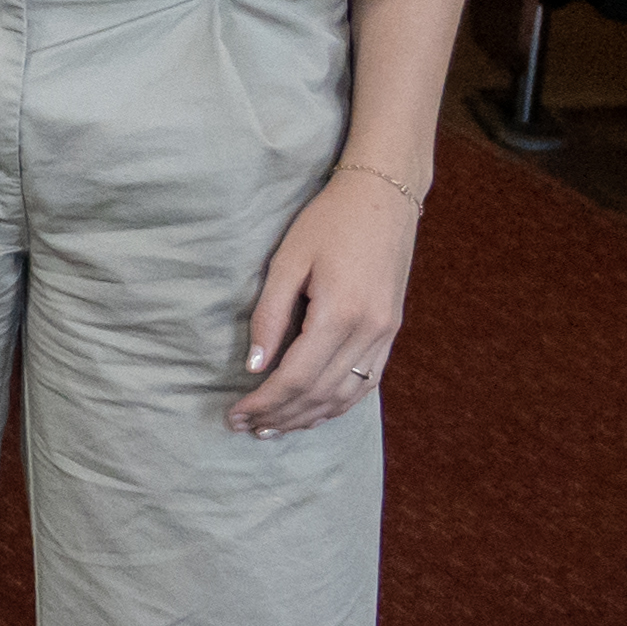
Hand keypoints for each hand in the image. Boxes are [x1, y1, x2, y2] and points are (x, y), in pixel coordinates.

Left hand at [231, 171, 413, 435]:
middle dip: (280, 415)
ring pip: (345, 395)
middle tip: (244, 428)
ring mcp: (386, 334)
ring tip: (272, 429)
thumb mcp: (287, 261)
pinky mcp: (391, 331)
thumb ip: (269, 316)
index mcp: (340, 314)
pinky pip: (366, 382)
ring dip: (308, 417)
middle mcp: (369, 331)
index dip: (263, 402)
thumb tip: (253, 366)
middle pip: (319, 393)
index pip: (295, 377)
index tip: (235, 414)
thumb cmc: (328, 222)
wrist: (384, 196)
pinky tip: (313, 412)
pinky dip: (337, 404)